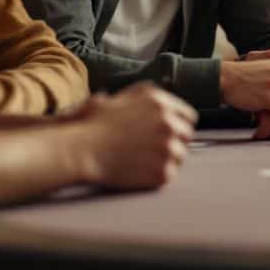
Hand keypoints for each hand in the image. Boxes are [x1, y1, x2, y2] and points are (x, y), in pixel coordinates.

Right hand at [76, 82, 197, 188]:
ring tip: (144, 160)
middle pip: (187, 136)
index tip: (168, 133)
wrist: (81, 150)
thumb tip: (157, 95)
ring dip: (167, 158)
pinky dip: (158, 175)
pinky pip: (170, 174)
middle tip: (153, 149)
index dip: (178, 124)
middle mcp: (168, 122)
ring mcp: (168, 148)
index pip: (188, 116)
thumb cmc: (94, 124)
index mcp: (160, 102)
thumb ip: (143, 95)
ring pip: (180, 156)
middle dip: (174, 141)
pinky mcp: (163, 171)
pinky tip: (140, 171)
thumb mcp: (120, 97)